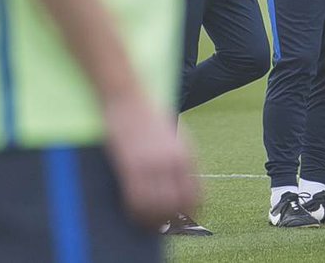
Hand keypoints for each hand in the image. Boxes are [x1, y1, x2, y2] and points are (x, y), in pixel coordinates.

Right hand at [102, 93, 199, 228]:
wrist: (127, 96)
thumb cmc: (147, 115)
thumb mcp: (173, 135)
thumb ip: (178, 157)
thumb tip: (179, 181)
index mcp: (187, 155)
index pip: (197, 194)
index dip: (191, 212)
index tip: (184, 220)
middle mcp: (174, 161)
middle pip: (179, 204)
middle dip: (171, 220)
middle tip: (161, 227)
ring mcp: (153, 164)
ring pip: (158, 206)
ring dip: (153, 220)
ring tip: (146, 224)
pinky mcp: (132, 164)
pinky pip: (137, 199)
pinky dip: (136, 212)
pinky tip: (132, 214)